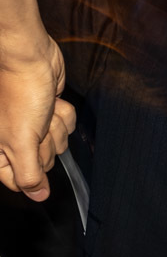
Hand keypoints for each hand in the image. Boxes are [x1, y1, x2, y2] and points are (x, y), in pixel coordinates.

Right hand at [0, 35, 74, 200]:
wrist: (31, 59)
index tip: (29, 149)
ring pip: (58, 144)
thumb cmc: (19, 94)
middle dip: (45, 143)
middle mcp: (11, 140)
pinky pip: (65, 125)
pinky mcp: (49, 113)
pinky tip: (51, 101)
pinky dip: (63, 113)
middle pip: (42, 162)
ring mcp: (31, 126)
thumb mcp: (20, 141)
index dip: (31, 170)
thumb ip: (28, 174)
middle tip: (34, 124)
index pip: (19, 181)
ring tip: (41, 110)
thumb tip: (37, 197)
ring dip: (55, 126)